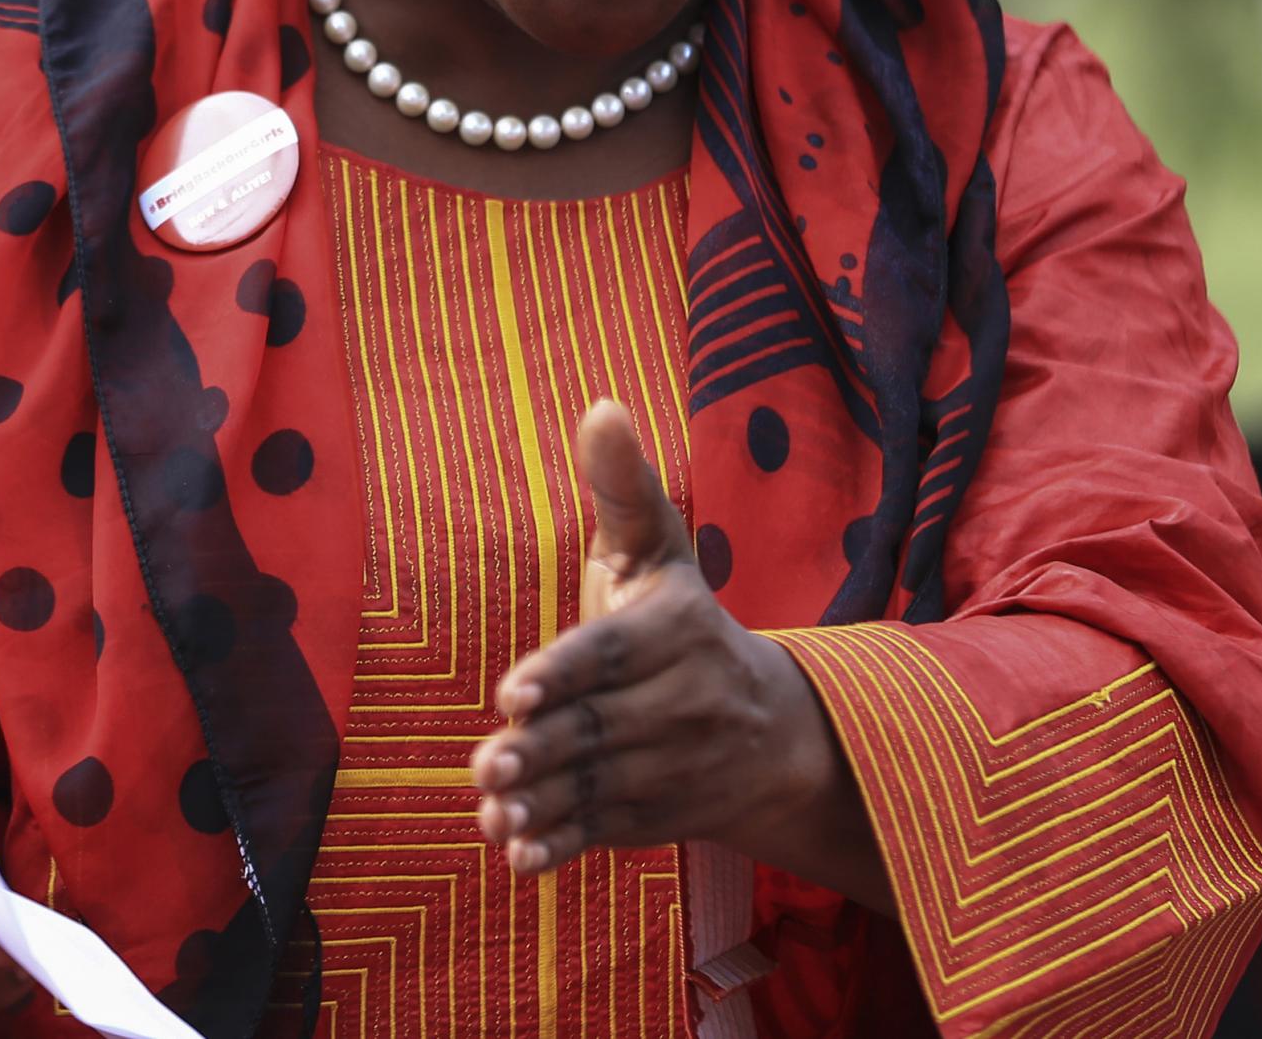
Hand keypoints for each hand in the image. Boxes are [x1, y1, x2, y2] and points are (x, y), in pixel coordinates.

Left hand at [469, 401, 860, 888]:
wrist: (773, 730)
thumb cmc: (682, 620)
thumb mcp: (660, 551)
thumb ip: (623, 487)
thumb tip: (602, 404)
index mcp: (682, 628)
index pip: (615, 652)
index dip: (564, 672)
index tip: (513, 690)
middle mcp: (687, 701)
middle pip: (604, 726)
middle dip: (543, 747)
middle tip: (487, 760)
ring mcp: (674, 767)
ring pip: (602, 786)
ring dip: (545, 803)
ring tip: (493, 810)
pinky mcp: (657, 817)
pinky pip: (607, 834)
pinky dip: (563, 848)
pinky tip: (520, 857)